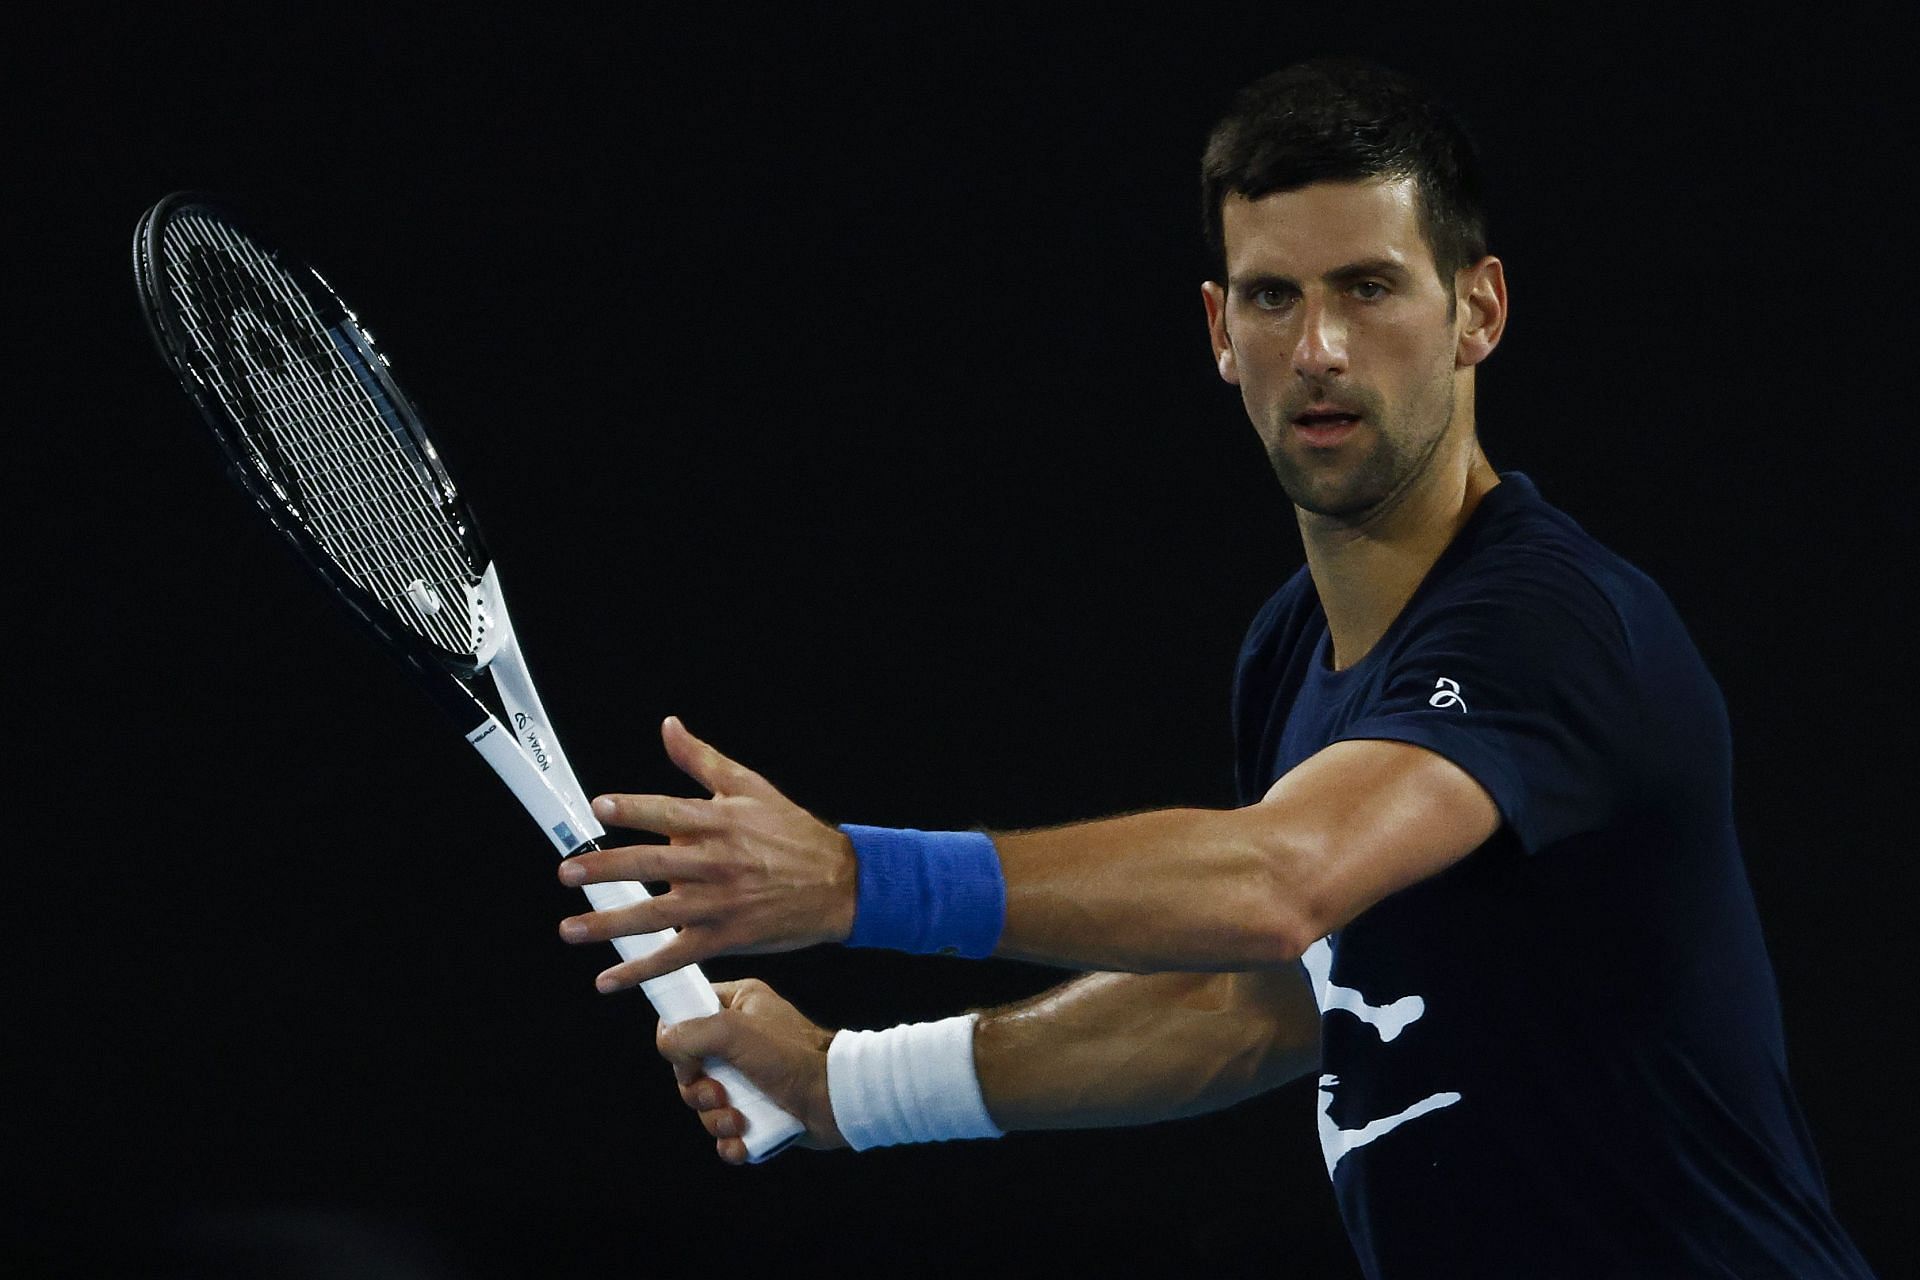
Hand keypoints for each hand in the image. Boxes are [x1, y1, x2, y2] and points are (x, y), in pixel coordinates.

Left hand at [557, 716, 857, 988]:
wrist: (840, 884)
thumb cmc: (794, 834)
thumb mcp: (751, 787)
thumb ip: (702, 760)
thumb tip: (668, 727)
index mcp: (720, 822)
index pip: (668, 812)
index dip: (633, 809)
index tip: (599, 807)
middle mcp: (715, 863)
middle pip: (652, 866)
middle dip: (606, 869)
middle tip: (568, 873)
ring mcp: (719, 904)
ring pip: (655, 916)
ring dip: (609, 924)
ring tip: (570, 928)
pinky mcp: (725, 937)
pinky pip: (675, 956)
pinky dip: (640, 970)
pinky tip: (608, 979)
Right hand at [657, 978, 845, 1163]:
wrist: (837, 1100)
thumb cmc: (792, 1057)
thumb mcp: (732, 1032)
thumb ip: (689, 1033)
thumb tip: (666, 1043)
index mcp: (738, 1005)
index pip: (688, 1012)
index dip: (679, 1038)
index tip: (688, 1057)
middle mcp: (742, 1039)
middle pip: (690, 1068)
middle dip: (697, 1091)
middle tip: (719, 1094)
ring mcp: (750, 1077)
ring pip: (707, 1104)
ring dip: (715, 1120)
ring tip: (738, 1121)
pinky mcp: (760, 1112)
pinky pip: (727, 1132)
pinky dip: (731, 1142)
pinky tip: (743, 1143)